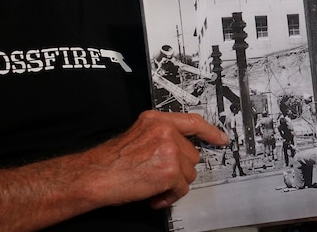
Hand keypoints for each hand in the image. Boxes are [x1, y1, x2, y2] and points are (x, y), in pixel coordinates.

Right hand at [83, 110, 226, 209]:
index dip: (209, 131)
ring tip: (153, 185)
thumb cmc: (111, 161)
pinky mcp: (171, 170)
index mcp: (156, 120)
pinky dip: (169, 197)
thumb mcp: (137, 135)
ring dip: (174, 183)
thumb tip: (179, 148)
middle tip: (158, 175)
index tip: (220, 138)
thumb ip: (159, 135)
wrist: (96, 176)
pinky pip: (182, 188)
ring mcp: (170, 149)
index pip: (192, 121)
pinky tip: (154, 195)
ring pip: (189, 172)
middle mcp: (165, 131)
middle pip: (191, 154)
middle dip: (178, 169)